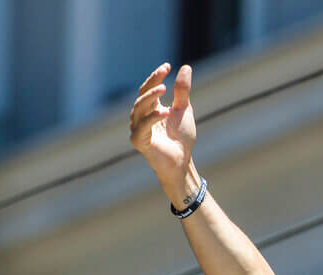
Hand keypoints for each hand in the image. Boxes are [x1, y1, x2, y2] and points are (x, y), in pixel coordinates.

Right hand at [129, 63, 197, 189]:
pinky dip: (153, 118)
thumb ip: (182, 91)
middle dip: (152, 83)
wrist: (182, 160)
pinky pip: (143, 127)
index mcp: (150, 108)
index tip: (167, 65)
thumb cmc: (181, 137)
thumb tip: (185, 67)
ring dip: (150, 97)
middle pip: (142, 96)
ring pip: (139, 108)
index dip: (155, 76)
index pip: (148, 88)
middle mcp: (140, 117)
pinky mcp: (139, 141)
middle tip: (164, 72)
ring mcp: (138, 129)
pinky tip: (165, 112)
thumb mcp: (183, 110)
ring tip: (164, 89)